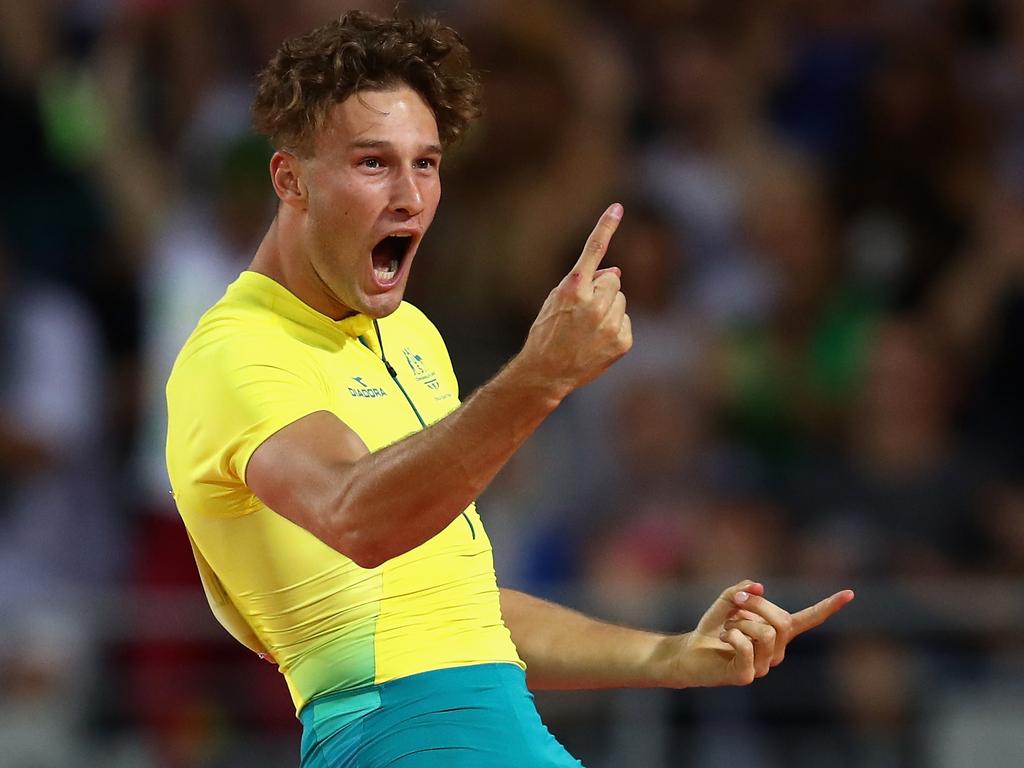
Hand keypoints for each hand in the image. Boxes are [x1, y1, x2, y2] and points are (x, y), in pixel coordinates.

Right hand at [517, 203, 631, 397]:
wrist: (546, 373)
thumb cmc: (547, 333)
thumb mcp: (555, 301)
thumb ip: (585, 282)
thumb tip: (617, 271)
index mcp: (573, 289)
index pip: (593, 251)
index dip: (606, 226)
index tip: (618, 207)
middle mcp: (594, 304)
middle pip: (613, 280)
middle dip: (602, 289)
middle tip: (583, 310)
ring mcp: (610, 324)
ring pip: (620, 300)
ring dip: (609, 308)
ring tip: (587, 329)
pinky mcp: (622, 341)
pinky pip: (625, 322)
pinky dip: (614, 328)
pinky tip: (596, 341)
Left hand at [656, 580, 854, 687]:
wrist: (689, 653)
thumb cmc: (712, 628)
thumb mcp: (727, 601)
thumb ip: (744, 590)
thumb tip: (761, 587)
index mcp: (777, 633)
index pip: (808, 620)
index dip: (828, 607)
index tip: (850, 593)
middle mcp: (776, 651)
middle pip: (780, 620)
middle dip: (756, 604)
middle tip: (736, 602)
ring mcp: (764, 666)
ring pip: (764, 632)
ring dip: (740, 621)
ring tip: (727, 628)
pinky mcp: (747, 675)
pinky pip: (746, 646)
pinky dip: (730, 634)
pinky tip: (721, 639)